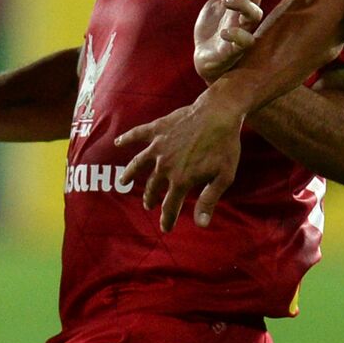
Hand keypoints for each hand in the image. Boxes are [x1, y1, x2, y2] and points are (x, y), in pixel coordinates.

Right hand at [115, 93, 244, 231]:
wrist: (219, 113)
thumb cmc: (225, 145)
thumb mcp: (223, 177)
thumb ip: (209, 200)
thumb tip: (201, 225)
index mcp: (181, 179)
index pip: (170, 205)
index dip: (168, 219)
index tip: (166, 228)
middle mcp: (165, 165)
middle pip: (153, 186)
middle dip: (151, 198)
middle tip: (149, 205)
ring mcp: (159, 146)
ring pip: (139, 163)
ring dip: (130, 173)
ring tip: (124, 181)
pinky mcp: (158, 129)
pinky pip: (138, 134)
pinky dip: (127, 138)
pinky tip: (118, 142)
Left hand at [193, 0, 265, 83]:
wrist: (203, 57)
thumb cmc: (212, 29)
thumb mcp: (215, 4)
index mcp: (242, 4)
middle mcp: (245, 17)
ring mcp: (241, 32)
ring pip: (255, 16)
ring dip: (242, 3)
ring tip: (225, 1)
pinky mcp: (234, 50)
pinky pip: (246, 42)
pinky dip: (237, 35)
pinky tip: (224, 31)